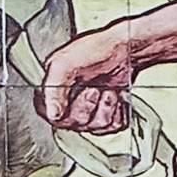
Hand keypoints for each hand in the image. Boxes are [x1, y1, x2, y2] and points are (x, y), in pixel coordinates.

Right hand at [37, 12, 176, 142]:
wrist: (126, 50)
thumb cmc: (98, 49)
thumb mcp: (67, 63)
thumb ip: (54, 88)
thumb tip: (52, 113)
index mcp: (54, 87)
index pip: (49, 114)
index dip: (62, 112)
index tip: (73, 99)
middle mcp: (70, 99)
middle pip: (73, 124)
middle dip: (87, 106)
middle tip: (93, 89)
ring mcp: (89, 108)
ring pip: (93, 128)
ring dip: (104, 108)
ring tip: (107, 91)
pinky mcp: (107, 112)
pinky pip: (110, 127)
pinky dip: (117, 114)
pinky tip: (115, 99)